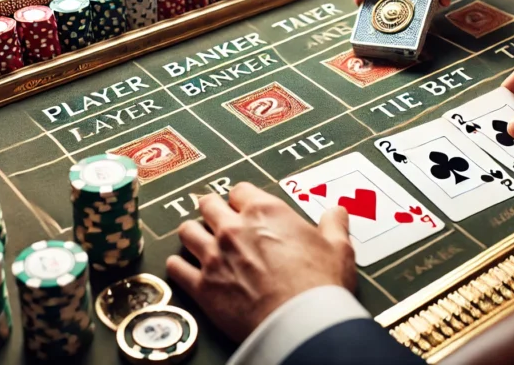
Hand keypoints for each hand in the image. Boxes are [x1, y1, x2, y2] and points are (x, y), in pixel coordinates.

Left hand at [166, 183, 354, 342]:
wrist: (301, 323)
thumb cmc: (320, 285)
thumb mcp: (338, 248)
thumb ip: (334, 225)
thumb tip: (337, 211)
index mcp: (265, 211)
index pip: (240, 190)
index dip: (243, 199)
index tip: (246, 208)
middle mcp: (233, 228)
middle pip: (208, 204)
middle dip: (213, 210)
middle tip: (218, 220)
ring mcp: (213, 256)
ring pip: (187, 231)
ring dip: (193, 234)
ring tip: (199, 241)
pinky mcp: (202, 286)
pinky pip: (176, 268)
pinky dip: (179, 267)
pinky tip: (185, 269)